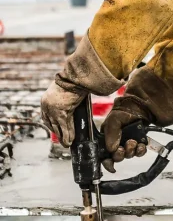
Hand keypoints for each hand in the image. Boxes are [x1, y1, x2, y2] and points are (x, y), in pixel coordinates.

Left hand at [41, 32, 123, 147]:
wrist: (78, 76)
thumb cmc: (77, 80)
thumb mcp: (70, 93)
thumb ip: (69, 100)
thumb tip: (75, 103)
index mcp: (47, 99)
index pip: (47, 116)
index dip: (53, 125)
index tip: (58, 130)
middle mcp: (47, 104)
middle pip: (51, 123)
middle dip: (57, 132)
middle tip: (63, 140)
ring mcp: (52, 109)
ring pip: (57, 126)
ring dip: (63, 136)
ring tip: (68, 144)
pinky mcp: (60, 112)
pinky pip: (64, 126)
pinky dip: (68, 134)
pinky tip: (71, 141)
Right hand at [100, 97, 148, 172]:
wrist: (138, 107)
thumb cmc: (122, 113)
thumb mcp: (113, 121)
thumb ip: (110, 134)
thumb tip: (112, 148)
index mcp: (106, 141)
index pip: (104, 156)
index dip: (107, 163)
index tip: (111, 165)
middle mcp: (116, 144)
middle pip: (117, 158)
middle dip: (120, 155)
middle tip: (123, 148)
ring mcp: (127, 144)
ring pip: (128, 156)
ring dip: (131, 151)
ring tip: (133, 142)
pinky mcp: (138, 143)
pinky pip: (139, 152)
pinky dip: (140, 151)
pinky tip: (141, 145)